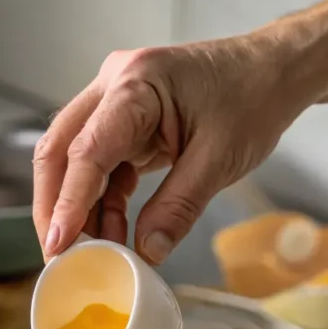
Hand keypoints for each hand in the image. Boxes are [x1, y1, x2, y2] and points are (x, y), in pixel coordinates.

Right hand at [32, 34, 306, 264]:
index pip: (87, 150)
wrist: (272, 72)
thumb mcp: (220, 159)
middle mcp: (115, 87)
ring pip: (74, 161)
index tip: (59, 245)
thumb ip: (179, 207)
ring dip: (78, 210)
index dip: (68, 203)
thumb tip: (146, 253)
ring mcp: (116, 104)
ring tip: (92, 253)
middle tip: (58, 255)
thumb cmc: (252, 98)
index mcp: (136, 84)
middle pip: (61, 151)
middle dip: (54, 207)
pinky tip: (112, 234)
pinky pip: (100, 167)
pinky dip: (101, 203)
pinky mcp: (125, 123)